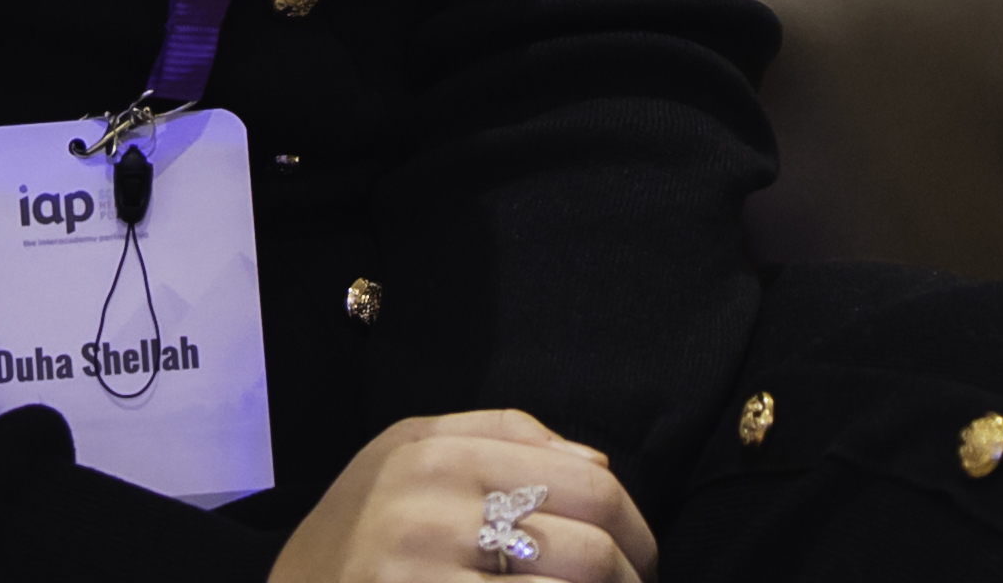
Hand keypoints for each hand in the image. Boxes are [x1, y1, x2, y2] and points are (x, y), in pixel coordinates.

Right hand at [268, 411, 652, 582]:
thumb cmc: (361, 526)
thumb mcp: (408, 449)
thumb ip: (504, 435)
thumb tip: (599, 459)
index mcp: (436, 453)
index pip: (588, 483)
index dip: (634, 528)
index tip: (640, 557)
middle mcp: (427, 513)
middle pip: (589, 550)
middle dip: (630, 582)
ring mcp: (419, 578)